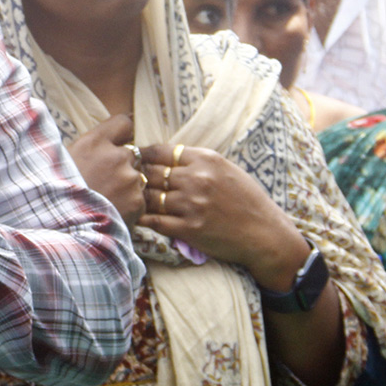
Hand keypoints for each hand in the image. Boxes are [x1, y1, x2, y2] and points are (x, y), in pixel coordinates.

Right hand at [66, 115, 144, 227]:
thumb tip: (93, 146)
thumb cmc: (53, 194)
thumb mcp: (60, 162)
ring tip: (104, 202)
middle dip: (121, 166)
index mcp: (94, 143)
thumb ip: (83, 150)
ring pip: (136, 178)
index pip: (123, 123)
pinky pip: (139, 200)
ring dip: (125, 187)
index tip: (115, 144)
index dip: (120, 135)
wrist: (60, 228)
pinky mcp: (138, 202)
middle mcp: (116, 156)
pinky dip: (128, 207)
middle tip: (102, 183)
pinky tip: (110, 214)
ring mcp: (130, 179)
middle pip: (130, 154)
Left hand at [137, 143, 307, 289]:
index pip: (160, 151)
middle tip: (120, 178)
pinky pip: (154, 220)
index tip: (132, 159)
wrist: (265, 234)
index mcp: (205, 159)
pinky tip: (133, 216)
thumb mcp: (225, 169)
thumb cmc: (246, 200)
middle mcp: (196, 179)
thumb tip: (165, 155)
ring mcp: (191, 204)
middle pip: (150, 172)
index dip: (141, 155)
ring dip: (135, 197)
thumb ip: (197, 161)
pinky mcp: (189, 228)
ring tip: (124, 197)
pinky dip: (141, 218)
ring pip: (148, 196)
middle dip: (133, 175)